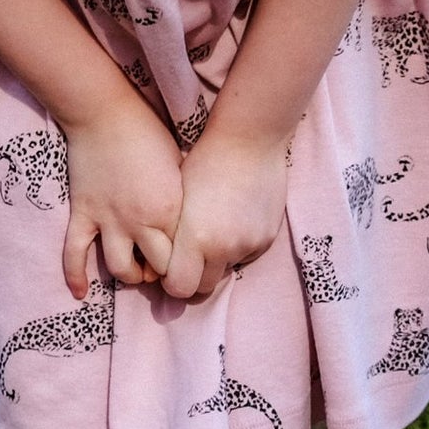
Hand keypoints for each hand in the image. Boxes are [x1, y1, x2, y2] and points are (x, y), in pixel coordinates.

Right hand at [62, 93, 183, 297]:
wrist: (106, 112)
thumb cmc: (149, 133)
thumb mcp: (179, 166)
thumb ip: (183, 199)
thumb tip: (192, 221)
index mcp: (169, 210)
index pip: (181, 256)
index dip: (184, 262)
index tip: (184, 260)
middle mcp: (140, 222)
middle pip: (155, 270)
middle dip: (160, 274)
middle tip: (160, 267)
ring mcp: (109, 220)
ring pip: (120, 269)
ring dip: (129, 275)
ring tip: (134, 269)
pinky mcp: (83, 214)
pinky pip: (75, 254)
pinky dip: (76, 277)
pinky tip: (80, 293)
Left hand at [162, 128, 288, 300]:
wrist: (249, 139)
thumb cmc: (204, 161)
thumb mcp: (176, 198)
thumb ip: (171, 237)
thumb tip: (162, 267)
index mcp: (194, 237)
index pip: (178, 287)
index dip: (171, 281)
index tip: (169, 267)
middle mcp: (223, 247)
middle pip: (202, 288)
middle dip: (193, 277)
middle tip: (189, 256)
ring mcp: (248, 245)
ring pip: (225, 270)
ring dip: (217, 260)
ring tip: (213, 228)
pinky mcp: (266, 239)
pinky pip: (245, 256)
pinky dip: (237, 247)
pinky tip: (233, 220)